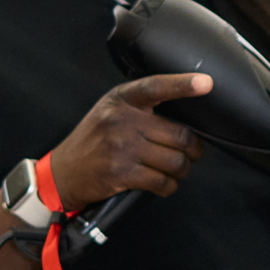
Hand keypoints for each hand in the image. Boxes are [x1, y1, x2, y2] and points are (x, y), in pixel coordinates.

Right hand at [43, 73, 212, 208]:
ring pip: (175, 161)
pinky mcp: (122, 173)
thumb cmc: (94, 139)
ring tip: (176, 169)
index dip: (183, 84)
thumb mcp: (110, 111)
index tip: (206, 83)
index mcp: (122, 99)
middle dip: (193, 149)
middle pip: (179, 134)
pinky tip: (164, 184)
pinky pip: (162, 181)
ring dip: (182, 170)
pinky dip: (169, 186)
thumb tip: (183, 113)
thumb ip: (140, 106)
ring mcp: (121, 147)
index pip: (156, 87)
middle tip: (191, 153)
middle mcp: (122, 120)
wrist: (63, 171)